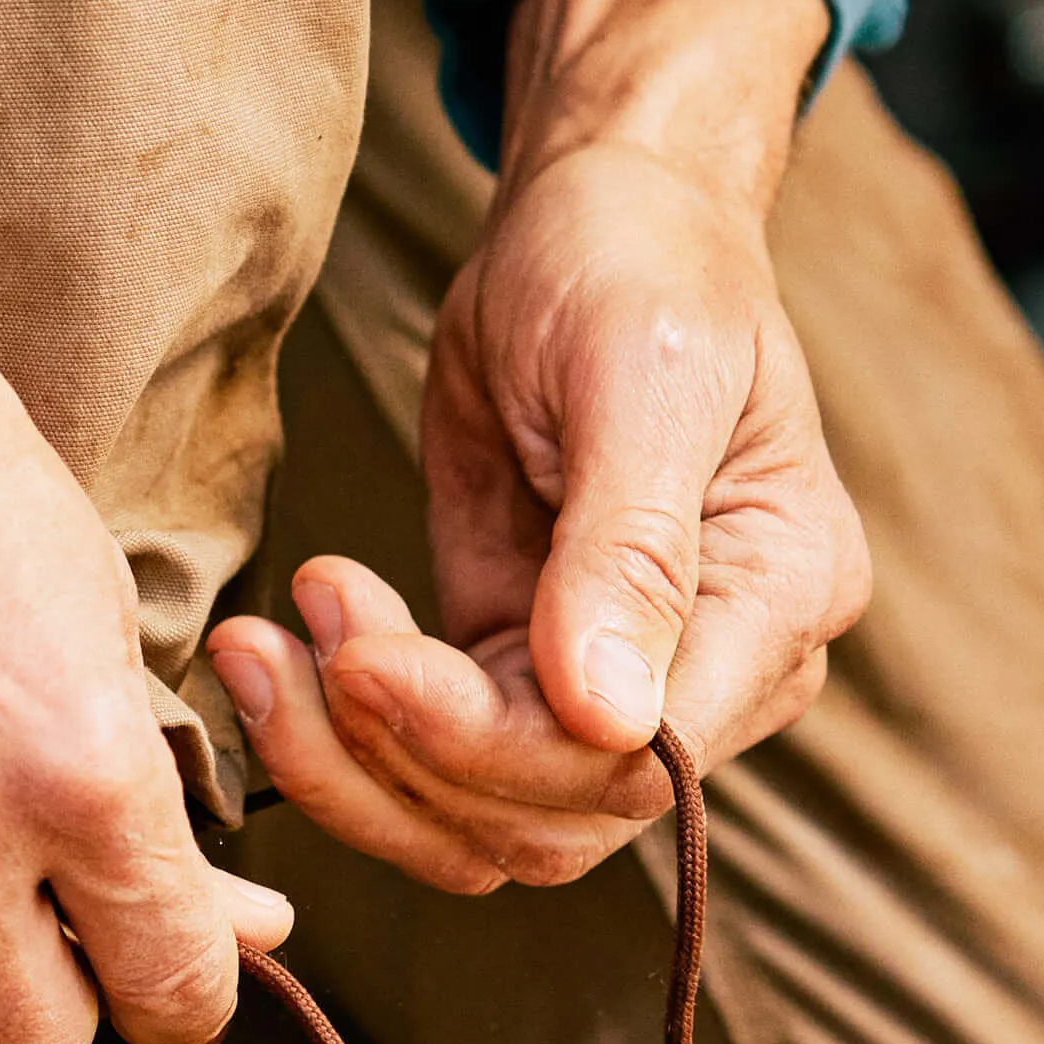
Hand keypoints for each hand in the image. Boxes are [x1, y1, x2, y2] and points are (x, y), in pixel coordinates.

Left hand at [207, 0, 869, 890]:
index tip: (361, 659)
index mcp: (778, 605)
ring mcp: (615, 693)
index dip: (489, 743)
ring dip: (351, 763)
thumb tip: (612, 720)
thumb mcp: (639, 377)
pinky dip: (343, 728)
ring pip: (478, 826)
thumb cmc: (639, 264)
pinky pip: (430, 766)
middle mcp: (714, 680)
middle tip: (288, 641)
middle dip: (398, 755)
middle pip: (549, 819)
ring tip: (265, 644)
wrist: (595, 217)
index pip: (638, 759)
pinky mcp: (520, 677)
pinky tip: (295, 633)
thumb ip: (631, 551)